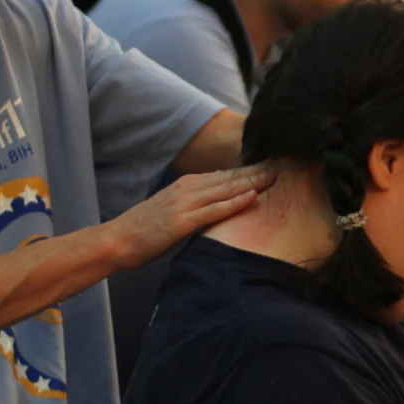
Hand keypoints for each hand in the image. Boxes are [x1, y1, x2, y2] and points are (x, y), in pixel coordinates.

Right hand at [106, 165, 274, 267]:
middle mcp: (189, 188)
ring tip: (278, 175)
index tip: (275, 164)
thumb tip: (219, 195)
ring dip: (254, 181)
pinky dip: (234, 202)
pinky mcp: (182, 221)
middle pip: (231, 177)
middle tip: (286, 163)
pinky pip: (214, 210)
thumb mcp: (174, 208)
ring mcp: (185, 203)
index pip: (227, 175)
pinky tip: (253, 197)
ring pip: (227, 189)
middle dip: (259, 170)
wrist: (117, 240)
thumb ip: (196, 201)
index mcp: (188, 185)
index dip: (252, 169)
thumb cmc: (145, 230)